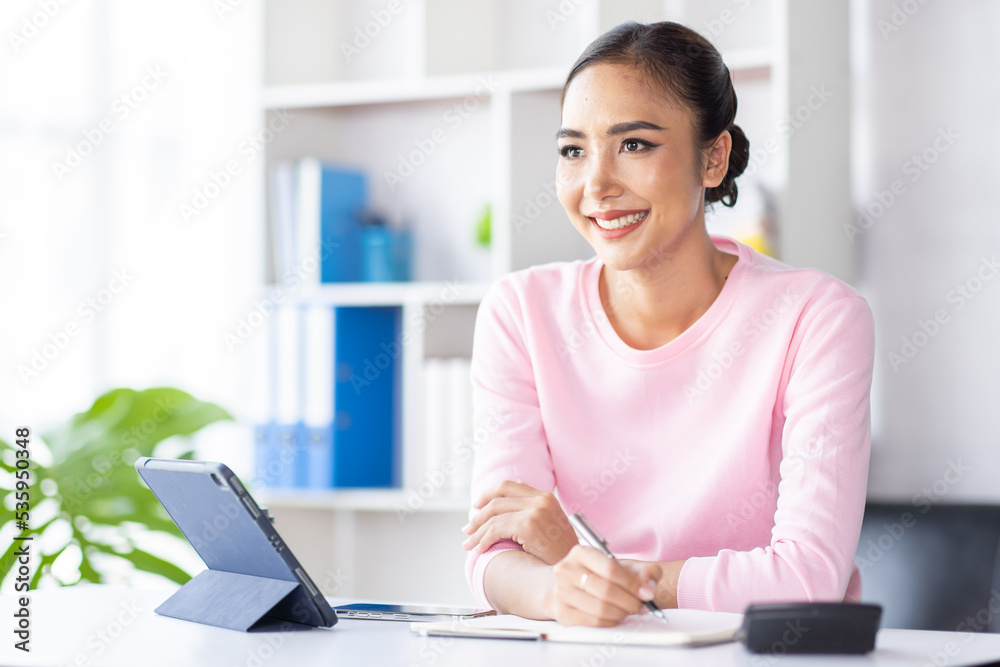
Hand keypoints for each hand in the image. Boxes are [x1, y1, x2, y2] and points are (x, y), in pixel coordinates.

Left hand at [462, 480, 577, 564]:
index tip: (477, 506)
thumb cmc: (563, 550)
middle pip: (497, 498)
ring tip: (468, 544)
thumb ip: (534, 503)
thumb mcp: (552, 521)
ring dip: (477, 531)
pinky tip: (480, 549)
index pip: (508, 485)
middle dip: (478, 514)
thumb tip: (518, 481)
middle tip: (468, 528)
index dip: (488, 494)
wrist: (576, 568)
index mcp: (545, 496)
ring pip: (493, 516)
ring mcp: (534, 511)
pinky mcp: (528, 525)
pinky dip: (484, 540)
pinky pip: (496, 529)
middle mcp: (540, 500)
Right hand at [547, 545, 661, 626]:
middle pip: (605, 590)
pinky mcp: (562, 613)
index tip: (645, 592)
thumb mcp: (623, 565)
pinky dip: (611, 622)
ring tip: (628, 610)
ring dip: (622, 613)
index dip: (632, 583)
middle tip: (640, 605)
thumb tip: (648, 588)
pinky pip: (593, 622)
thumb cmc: (601, 575)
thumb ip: (644, 571)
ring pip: (600, 609)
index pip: (610, 568)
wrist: (572, 584)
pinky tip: (616, 616)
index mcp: (581, 553)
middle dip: (629, 601)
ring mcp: (561, 592)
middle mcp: (566, 570)